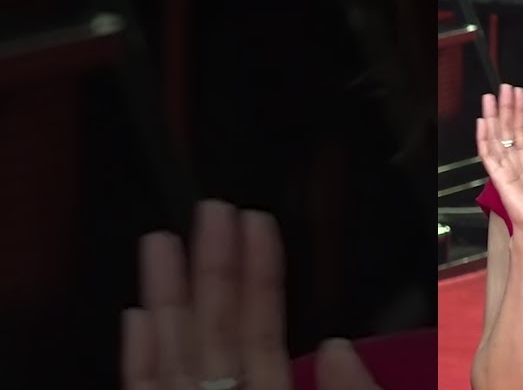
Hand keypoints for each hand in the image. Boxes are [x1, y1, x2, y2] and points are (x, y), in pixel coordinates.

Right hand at [121, 201, 381, 389]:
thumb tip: (337, 346)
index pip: (264, 331)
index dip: (260, 276)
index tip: (257, 223)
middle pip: (217, 333)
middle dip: (212, 270)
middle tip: (212, 208)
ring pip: (178, 356)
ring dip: (168, 299)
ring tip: (160, 240)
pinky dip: (141, 362)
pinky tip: (137, 316)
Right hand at [476, 84, 522, 236]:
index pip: (521, 129)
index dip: (519, 111)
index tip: (518, 93)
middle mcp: (513, 160)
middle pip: (506, 129)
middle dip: (504, 108)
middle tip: (503, 88)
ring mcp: (504, 167)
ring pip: (495, 137)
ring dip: (492, 117)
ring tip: (490, 98)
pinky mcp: (498, 176)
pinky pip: (488, 155)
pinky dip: (484, 139)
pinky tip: (483, 123)